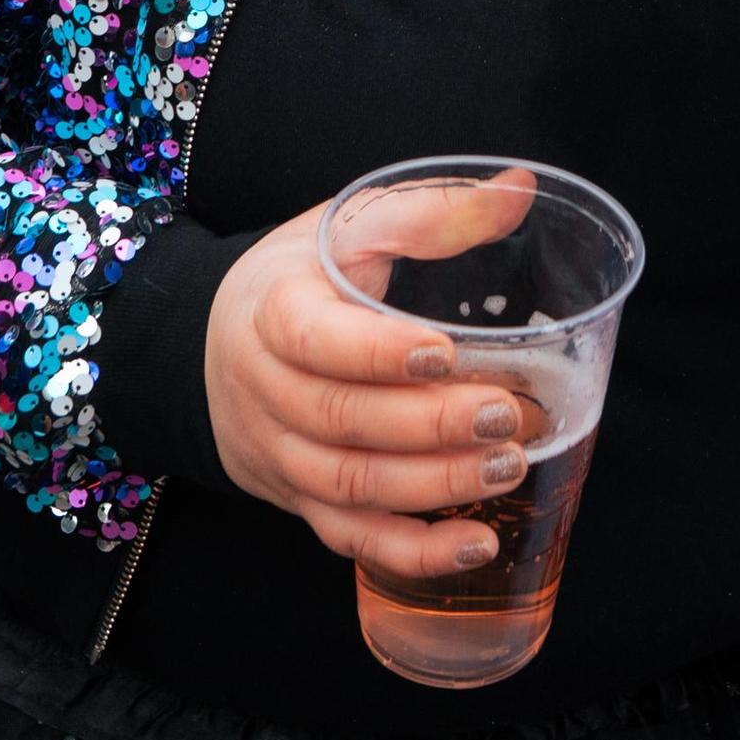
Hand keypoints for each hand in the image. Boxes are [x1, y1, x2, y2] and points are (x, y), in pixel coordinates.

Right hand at [203, 169, 543, 581]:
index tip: (445, 352)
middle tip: (507, 415)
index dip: (377, 352)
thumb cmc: (302, 275)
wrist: (217, 341)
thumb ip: (430, 212)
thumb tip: (521, 187)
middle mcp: (264, 389)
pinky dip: (413, 551)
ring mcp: (279, 453)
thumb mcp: (348, 226)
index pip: (313, 338)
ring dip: (433, 485)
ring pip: (349, 484)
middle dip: (428, 425)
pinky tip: (476, 544)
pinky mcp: (300, 501)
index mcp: (272, 311)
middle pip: (340, 419)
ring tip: (509, 467)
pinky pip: (350, 539)